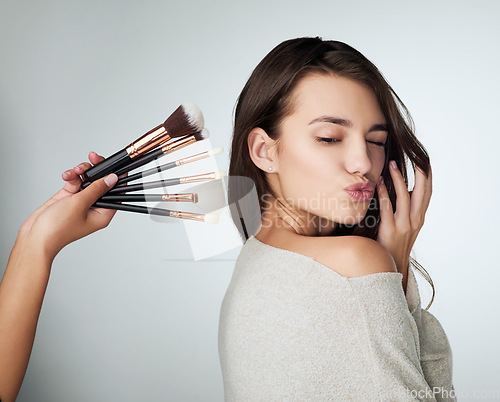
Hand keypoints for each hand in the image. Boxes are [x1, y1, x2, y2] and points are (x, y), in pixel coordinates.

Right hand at [18, 152, 117, 260]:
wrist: (35, 236)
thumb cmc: (58, 229)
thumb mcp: (80, 205)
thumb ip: (96, 189)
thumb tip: (112, 179)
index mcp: (103, 213)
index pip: (117, 192)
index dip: (117, 178)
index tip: (115, 164)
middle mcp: (94, 207)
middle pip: (102, 183)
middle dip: (97, 169)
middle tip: (93, 159)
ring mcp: (81, 201)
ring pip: (88, 179)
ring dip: (82, 171)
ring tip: (75, 170)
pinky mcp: (69, 197)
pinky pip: (75, 181)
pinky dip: (71, 176)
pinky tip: (66, 176)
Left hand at [376, 160, 431, 277]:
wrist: (391, 265)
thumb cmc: (394, 243)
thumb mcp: (405, 226)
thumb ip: (404, 210)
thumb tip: (399, 191)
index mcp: (419, 218)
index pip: (427, 193)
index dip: (428, 177)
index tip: (424, 161)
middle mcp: (415, 220)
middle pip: (422, 192)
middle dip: (420, 173)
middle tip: (414, 157)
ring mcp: (404, 225)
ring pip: (405, 197)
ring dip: (398, 179)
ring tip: (392, 165)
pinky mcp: (390, 229)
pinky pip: (387, 208)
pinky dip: (384, 193)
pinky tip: (379, 183)